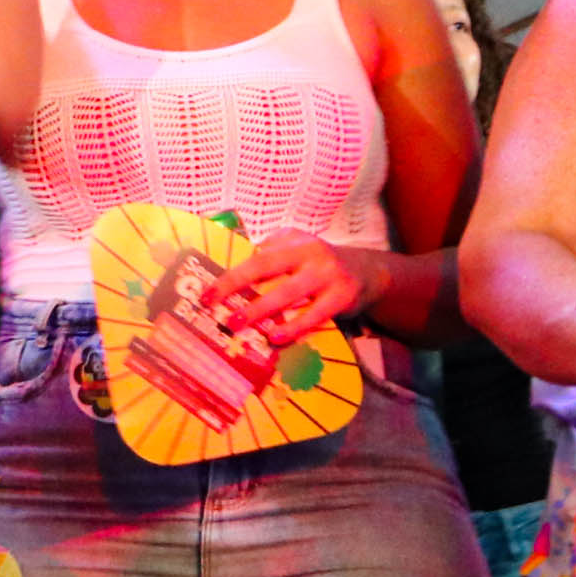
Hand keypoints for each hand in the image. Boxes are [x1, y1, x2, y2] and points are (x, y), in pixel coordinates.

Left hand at [206, 231, 381, 344]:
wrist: (368, 273)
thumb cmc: (320, 266)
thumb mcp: (297, 250)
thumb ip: (269, 257)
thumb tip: (228, 278)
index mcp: (292, 239)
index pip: (254, 256)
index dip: (229, 275)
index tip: (207, 294)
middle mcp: (310, 252)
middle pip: (265, 268)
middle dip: (236, 288)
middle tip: (216, 309)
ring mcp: (327, 273)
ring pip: (288, 293)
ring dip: (261, 310)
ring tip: (239, 324)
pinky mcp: (342, 296)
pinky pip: (313, 315)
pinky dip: (293, 327)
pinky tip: (276, 337)